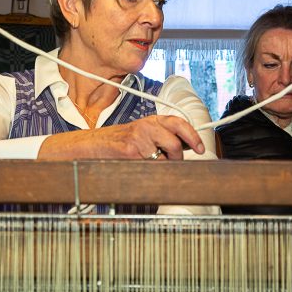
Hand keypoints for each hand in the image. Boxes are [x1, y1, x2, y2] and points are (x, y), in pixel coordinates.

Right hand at [38, 115, 204, 159]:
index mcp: (151, 120)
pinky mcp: (130, 151)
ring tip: (149, 164)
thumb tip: (184, 148)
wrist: (91, 145)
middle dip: (177, 157)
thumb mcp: (141, 134)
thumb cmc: (117, 142)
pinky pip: (150, 165)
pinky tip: (137, 166)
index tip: (200, 147)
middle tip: (172, 162)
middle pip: (175, 143)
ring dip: (161, 165)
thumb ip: (160, 137)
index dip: (192, 135)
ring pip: (164, 157)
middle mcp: (146, 126)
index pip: (179, 123)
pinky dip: (148, 171)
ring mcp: (138, 138)